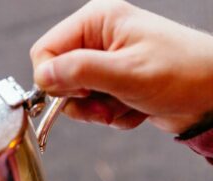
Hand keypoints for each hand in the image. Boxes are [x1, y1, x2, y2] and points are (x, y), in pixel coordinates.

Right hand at [30, 0, 212, 133]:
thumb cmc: (182, 74)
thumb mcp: (126, 73)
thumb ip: (79, 72)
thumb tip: (43, 76)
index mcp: (97, 20)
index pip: (45, 51)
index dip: (54, 79)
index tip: (79, 93)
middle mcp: (97, 37)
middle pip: (57, 77)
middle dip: (80, 100)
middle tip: (105, 103)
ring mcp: (105, 60)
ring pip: (74, 97)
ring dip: (97, 111)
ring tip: (125, 105)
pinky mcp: (113, 81)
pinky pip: (93, 107)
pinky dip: (111, 114)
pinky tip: (135, 107)